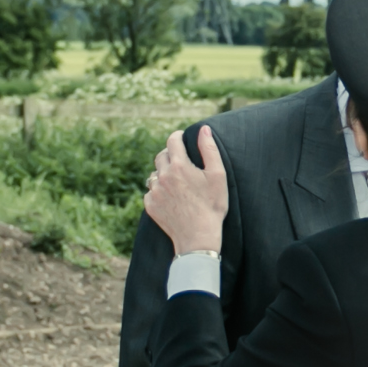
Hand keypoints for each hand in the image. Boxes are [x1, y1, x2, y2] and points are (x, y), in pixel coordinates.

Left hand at [143, 126, 227, 253]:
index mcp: (179, 166)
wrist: (198, 238)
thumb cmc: (212, 206)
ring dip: (163, 173)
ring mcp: (154, 192)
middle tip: (182, 163)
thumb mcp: (218, 175)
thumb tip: (204, 129)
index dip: (178, 136)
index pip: (173, 141)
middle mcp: (162, 176)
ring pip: (154, 174)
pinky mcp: (149, 205)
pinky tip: (171, 198)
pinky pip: (151, 191)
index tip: (182, 138)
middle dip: (171, 155)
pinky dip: (158, 191)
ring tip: (177, 182)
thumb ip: (209, 149)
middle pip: (161, 156)